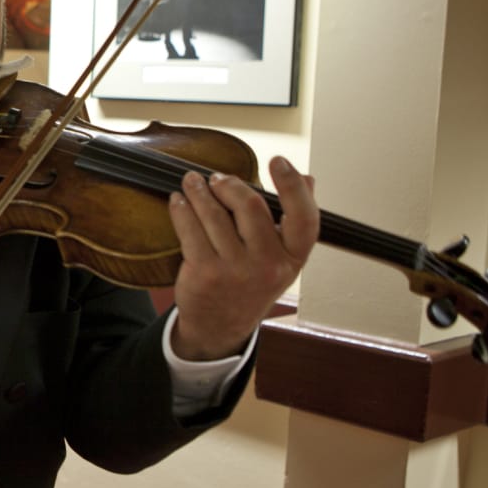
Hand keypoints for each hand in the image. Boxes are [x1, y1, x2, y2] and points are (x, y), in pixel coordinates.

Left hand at [167, 156, 317, 360]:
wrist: (221, 326)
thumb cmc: (252, 284)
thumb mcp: (282, 259)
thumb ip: (294, 220)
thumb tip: (309, 179)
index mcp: (293, 258)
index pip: (304, 217)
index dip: (293, 186)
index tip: (277, 161)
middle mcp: (268, 265)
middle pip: (251, 207)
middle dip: (230, 184)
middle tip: (216, 178)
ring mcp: (235, 270)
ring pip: (215, 215)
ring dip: (200, 192)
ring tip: (192, 182)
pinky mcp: (205, 273)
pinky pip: (190, 230)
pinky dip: (181, 209)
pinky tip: (178, 201)